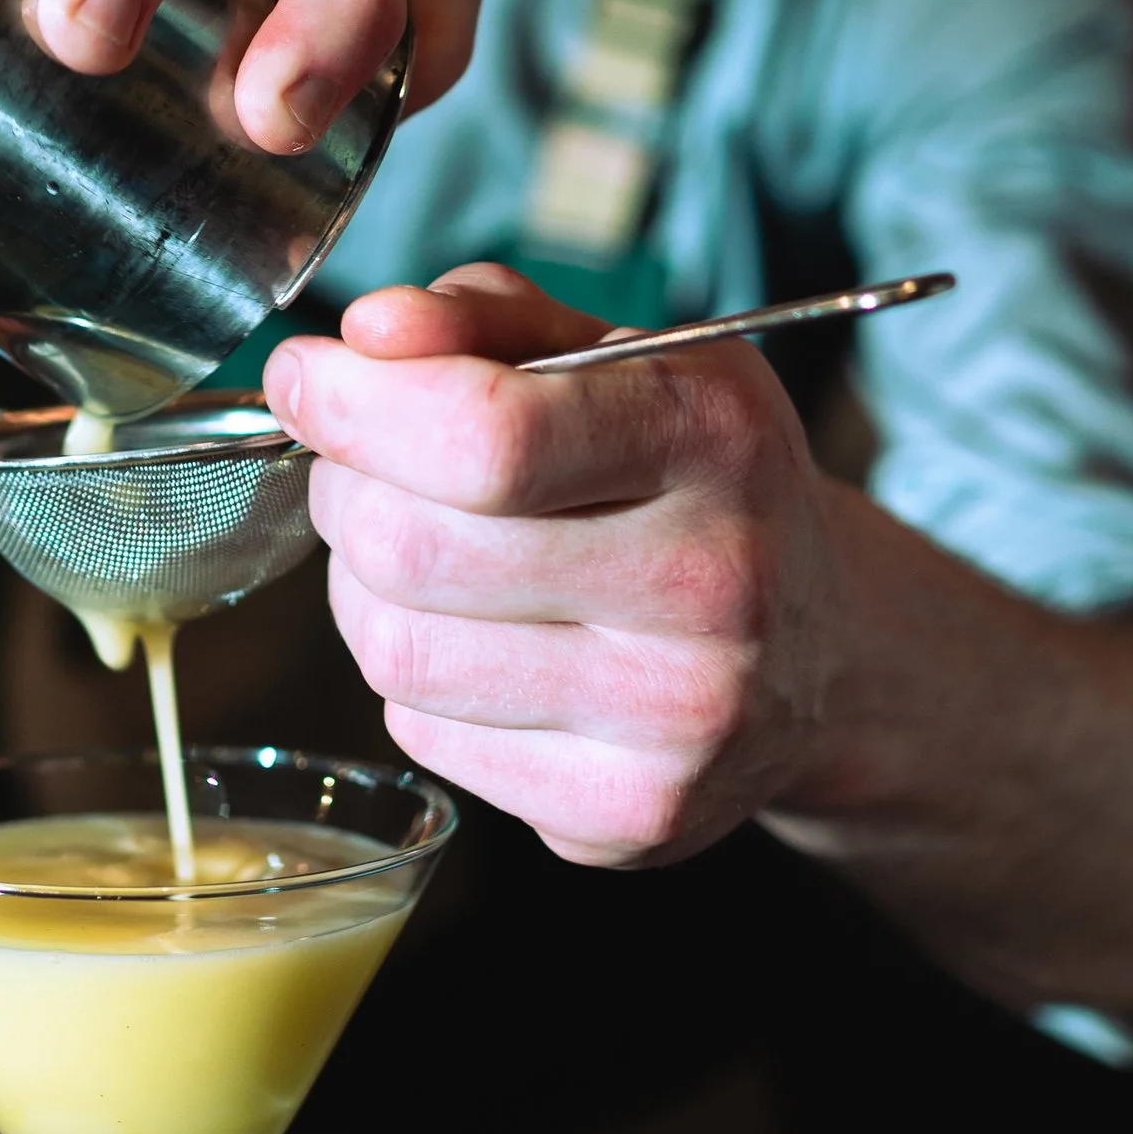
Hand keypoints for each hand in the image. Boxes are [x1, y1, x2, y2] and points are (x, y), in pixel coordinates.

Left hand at [263, 262, 845, 865]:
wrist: (825, 650)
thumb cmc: (695, 482)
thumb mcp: (623, 356)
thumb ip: (485, 318)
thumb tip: (369, 333)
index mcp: (715, 438)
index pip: (487, 437)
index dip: (354, 404)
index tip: (306, 377)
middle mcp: (714, 584)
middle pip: (410, 547)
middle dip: (348, 490)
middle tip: (367, 469)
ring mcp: (675, 718)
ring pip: (394, 652)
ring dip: (365, 588)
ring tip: (421, 554)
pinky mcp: (626, 815)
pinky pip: (419, 734)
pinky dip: (414, 681)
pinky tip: (480, 644)